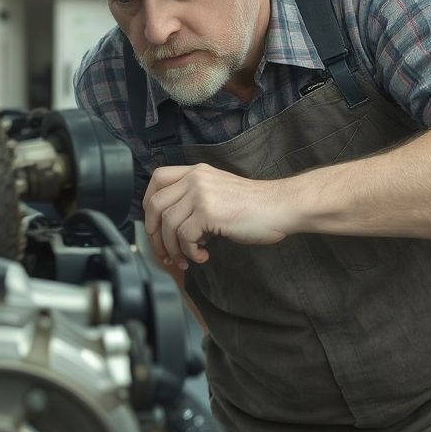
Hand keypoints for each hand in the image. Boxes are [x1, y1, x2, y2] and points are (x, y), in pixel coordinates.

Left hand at [143, 164, 300, 268]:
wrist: (282, 207)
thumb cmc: (256, 206)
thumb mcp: (219, 192)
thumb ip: (195, 201)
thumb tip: (173, 227)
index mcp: (196, 172)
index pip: (157, 180)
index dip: (148, 204)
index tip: (154, 226)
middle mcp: (195, 178)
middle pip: (155, 204)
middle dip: (154, 234)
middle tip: (164, 252)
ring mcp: (201, 193)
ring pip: (167, 224)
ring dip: (172, 248)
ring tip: (185, 259)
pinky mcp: (208, 212)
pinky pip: (184, 236)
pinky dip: (189, 252)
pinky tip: (202, 257)